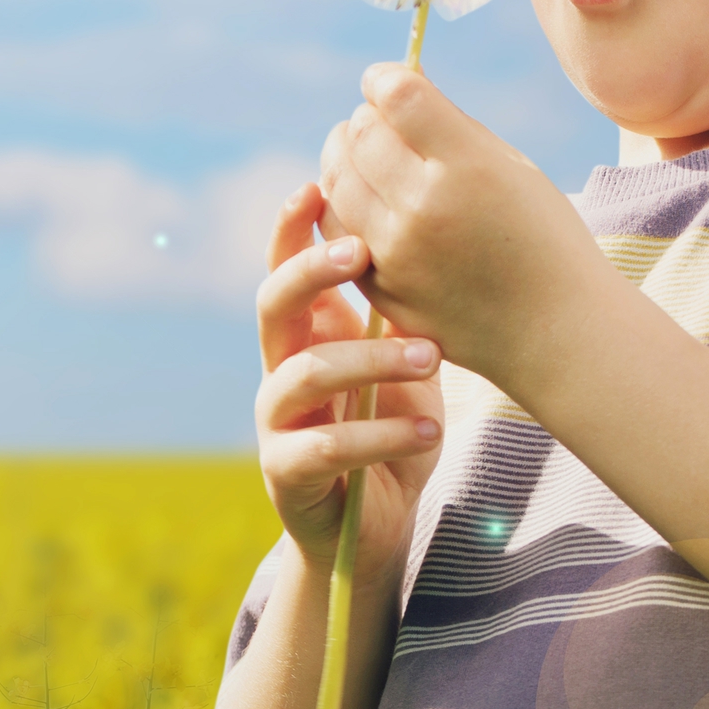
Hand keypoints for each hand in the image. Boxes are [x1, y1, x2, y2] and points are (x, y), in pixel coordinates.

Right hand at [254, 180, 442, 579]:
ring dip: (371, 358)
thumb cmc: (395, 430)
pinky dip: (382, 436)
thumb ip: (402, 314)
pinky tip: (431, 431)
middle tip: (365, 253)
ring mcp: (277, 421)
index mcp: (307, 333)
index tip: (317, 185)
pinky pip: (326, 447)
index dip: (290, 228)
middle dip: (313, 270)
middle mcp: (279, 367)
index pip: (283, 267)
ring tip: (433, 357)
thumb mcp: (405, 364)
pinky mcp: (286, 472)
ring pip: (305, 374)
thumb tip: (436, 238)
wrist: (379, 522)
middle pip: (272, 304)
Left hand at [317, 63, 595, 382]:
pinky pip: (336, 227)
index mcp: (466, 168)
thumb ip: (452, 125)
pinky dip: (340, 201)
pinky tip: (363, 195)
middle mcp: (423, 208)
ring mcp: (395, 253)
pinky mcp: (380, 287)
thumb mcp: (514, 168)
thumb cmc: (543, 239)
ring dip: (344, 154)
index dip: (384, 78)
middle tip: (379, 118)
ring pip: (335, 178)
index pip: (397, 97)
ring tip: (364, 152)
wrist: (556, 332)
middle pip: (360, 133)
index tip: (384, 80)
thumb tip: (400, 81)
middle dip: (366, 116)